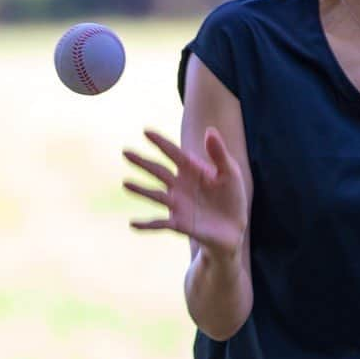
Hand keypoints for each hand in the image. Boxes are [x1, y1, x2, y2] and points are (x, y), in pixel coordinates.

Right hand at [122, 127, 247, 260]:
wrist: (234, 227)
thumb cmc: (231, 197)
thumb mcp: (230, 172)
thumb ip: (219, 153)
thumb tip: (210, 130)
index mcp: (192, 169)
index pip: (174, 153)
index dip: (161, 143)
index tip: (146, 131)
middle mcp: (180, 185)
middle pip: (158, 171)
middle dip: (142, 162)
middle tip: (125, 152)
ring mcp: (178, 204)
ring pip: (156, 195)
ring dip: (141, 190)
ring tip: (126, 183)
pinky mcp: (180, 223)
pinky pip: (160, 224)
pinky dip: (146, 224)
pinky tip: (132, 224)